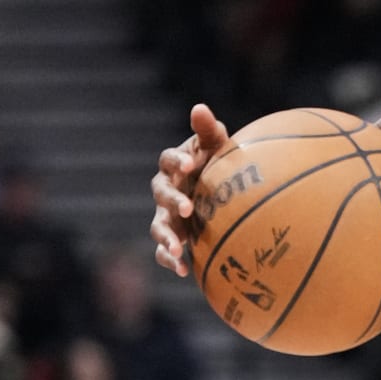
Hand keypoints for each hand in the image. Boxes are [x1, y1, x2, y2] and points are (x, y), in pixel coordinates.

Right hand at [150, 102, 231, 277]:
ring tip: (177, 248)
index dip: (176, 160)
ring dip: (165, 237)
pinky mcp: (173, 237)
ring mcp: (166, 216)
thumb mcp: (218, 148)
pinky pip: (164, 252)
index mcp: (175, 166)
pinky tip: (182, 271)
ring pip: (158, 226)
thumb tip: (199, 108)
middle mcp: (165, 190)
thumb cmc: (219, 165)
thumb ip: (209, 131)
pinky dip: (169, 260)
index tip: (188, 164)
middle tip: (187, 208)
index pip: (168, 160)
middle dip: (172, 200)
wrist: (222, 196)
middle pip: (161, 193)